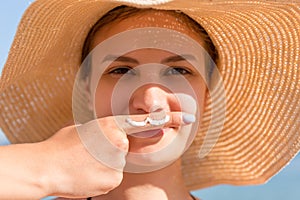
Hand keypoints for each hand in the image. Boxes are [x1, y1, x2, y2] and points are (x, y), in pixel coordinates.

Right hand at [41, 112, 193, 197]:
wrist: (44, 167)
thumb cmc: (60, 146)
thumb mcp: (83, 130)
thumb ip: (103, 130)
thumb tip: (112, 135)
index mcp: (111, 124)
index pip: (145, 120)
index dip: (169, 118)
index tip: (188, 117)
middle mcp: (119, 141)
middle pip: (125, 149)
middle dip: (112, 151)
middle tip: (90, 153)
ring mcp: (117, 162)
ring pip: (119, 164)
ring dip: (105, 165)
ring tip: (85, 164)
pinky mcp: (113, 179)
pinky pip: (113, 177)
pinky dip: (102, 177)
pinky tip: (87, 175)